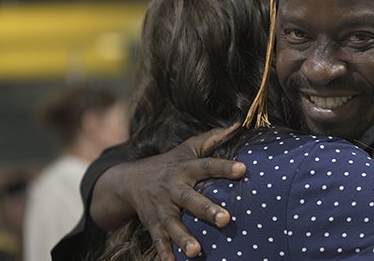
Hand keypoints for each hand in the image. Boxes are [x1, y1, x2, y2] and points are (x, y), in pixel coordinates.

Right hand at [91, 125, 245, 260]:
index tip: (243, 169)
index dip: (225, 167)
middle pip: (190, 199)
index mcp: (185, 168)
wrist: (130, 180)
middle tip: (226, 219)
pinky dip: (164, 253)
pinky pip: (158, 240)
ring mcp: (161, 208)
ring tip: (197, 252)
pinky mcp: (152, 224)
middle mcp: (172, 188)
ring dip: (184, 238)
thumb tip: (239, 125)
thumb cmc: (170, 163)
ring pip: (172, 224)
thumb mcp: (188, 147)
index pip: (207, 165)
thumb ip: (213, 138)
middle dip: (207, 210)